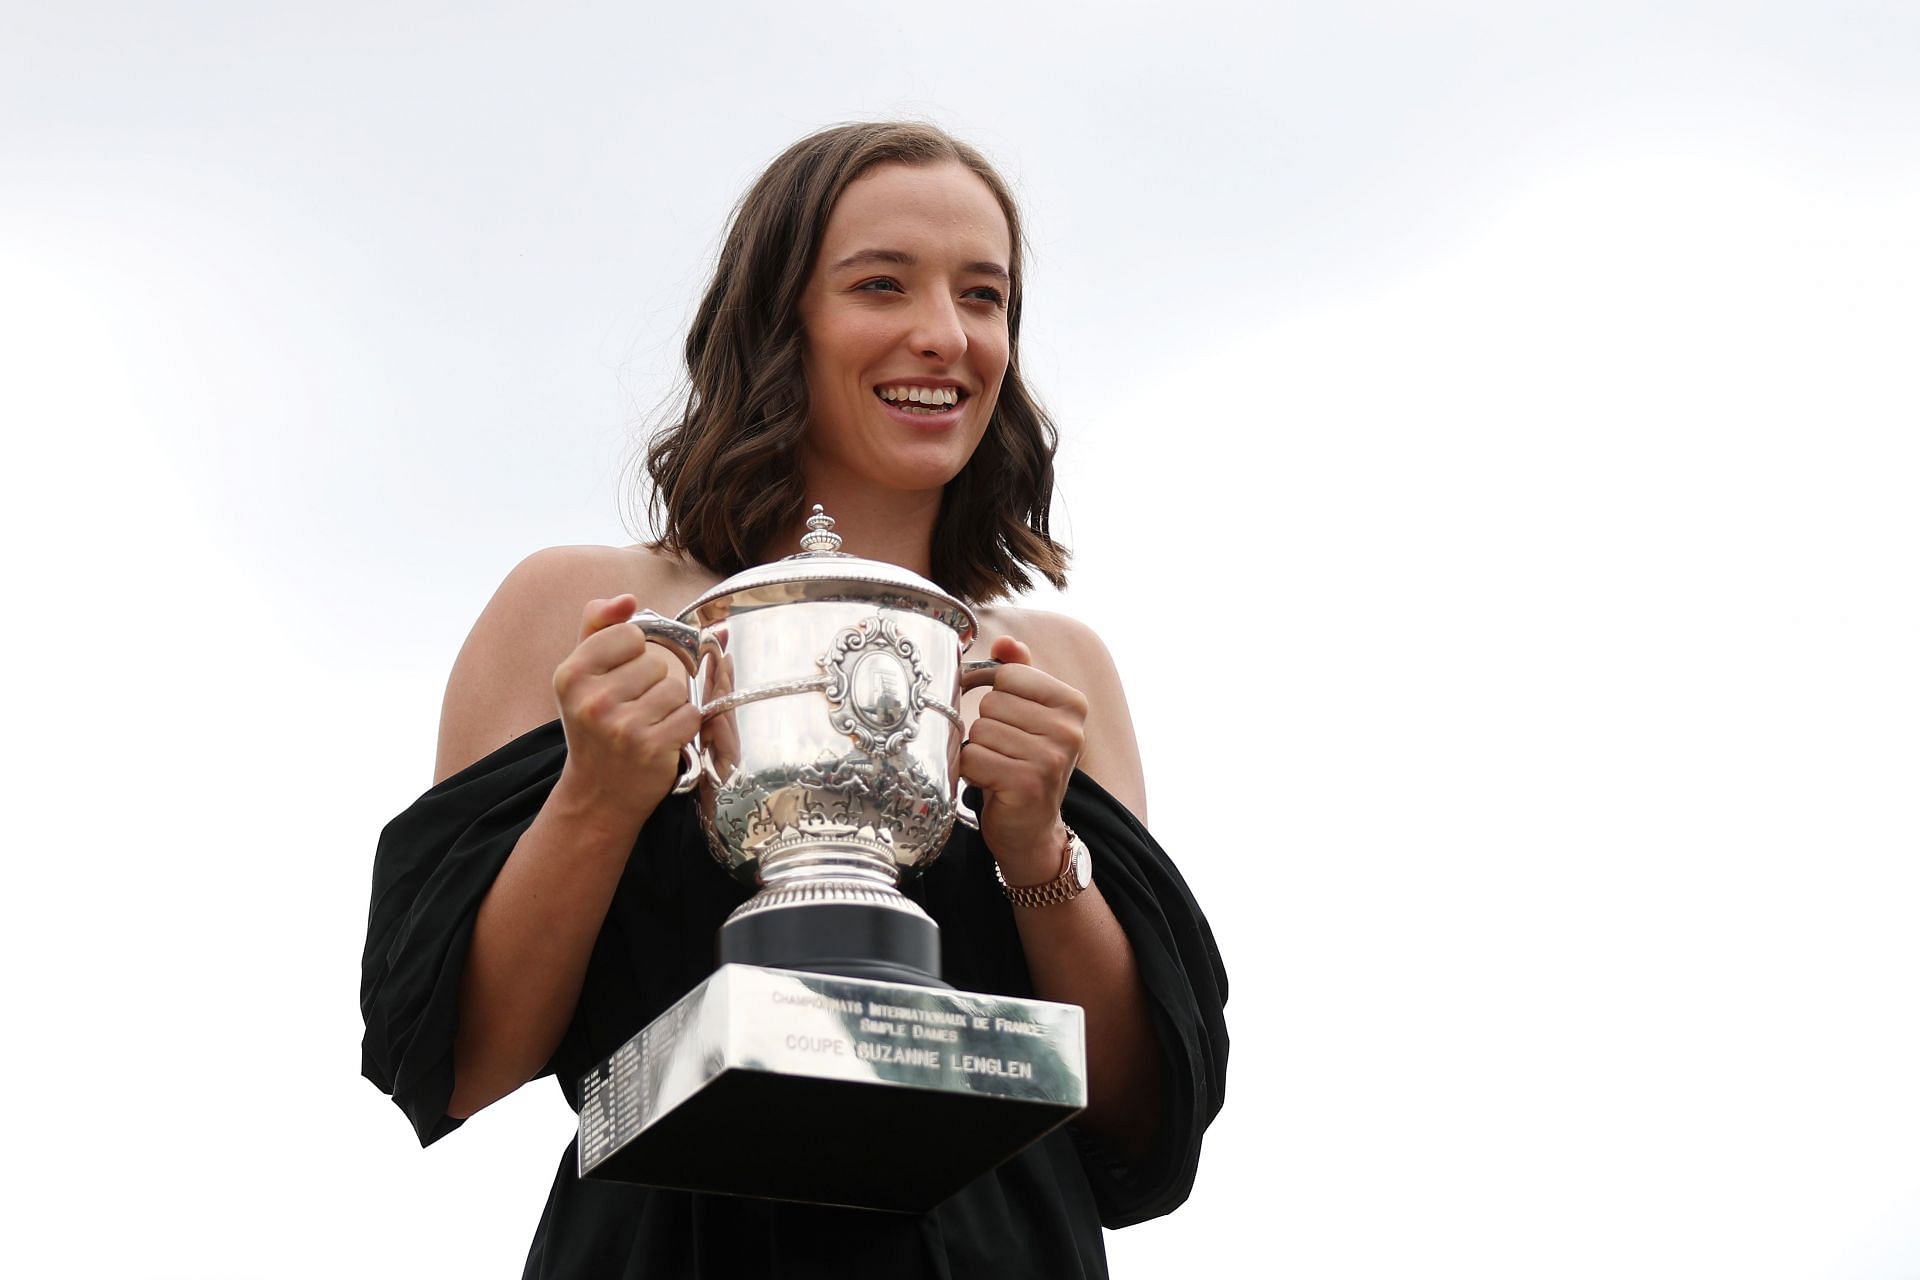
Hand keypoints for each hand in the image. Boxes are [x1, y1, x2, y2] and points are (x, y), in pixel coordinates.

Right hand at [550, 595, 701, 827]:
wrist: (598, 792)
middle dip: (654, 683)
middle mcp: (592, 700)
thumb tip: (629, 599)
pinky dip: (684, 726)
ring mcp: (622, 726)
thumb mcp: (582, 674)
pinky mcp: (651, 748)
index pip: (630, 633)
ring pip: (677, 688)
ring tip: (647, 723)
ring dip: (671, 705)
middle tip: (633, 708)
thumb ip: (599, 626)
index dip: (634, 653)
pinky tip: (662, 738)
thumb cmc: (594, 725)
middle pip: (657, 662)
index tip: (621, 677)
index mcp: (571, 674)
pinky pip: (691, 714)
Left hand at [959, 635, 1087, 882]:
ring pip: (980, 731)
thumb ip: (1020, 673)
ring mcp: (1052, 758)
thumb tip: (1006, 641)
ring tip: (999, 768)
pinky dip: (971, 772)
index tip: (1010, 723)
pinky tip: (991, 784)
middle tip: (1005, 753)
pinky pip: (974, 758)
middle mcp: (1069, 729)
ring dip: (979, 752)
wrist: (1031, 829)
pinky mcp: (1028, 783)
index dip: (996, 697)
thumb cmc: (1024, 764)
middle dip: (987, 729)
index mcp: (1073, 703)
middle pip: (992, 704)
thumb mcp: (1029, 715)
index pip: (1008, 674)